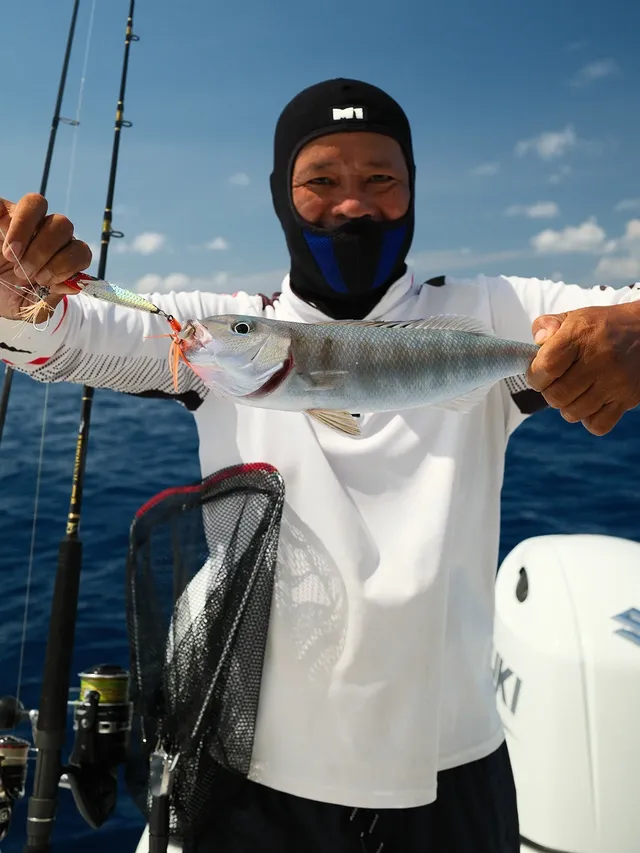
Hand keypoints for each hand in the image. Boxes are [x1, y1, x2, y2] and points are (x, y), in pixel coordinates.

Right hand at [0, 193, 91, 320]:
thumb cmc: (4, 294)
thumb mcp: (25, 307)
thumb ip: (47, 303)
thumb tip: (70, 287)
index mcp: (59, 256)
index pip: (81, 252)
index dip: (68, 265)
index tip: (45, 281)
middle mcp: (46, 233)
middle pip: (64, 226)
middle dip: (45, 252)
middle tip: (25, 273)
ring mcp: (25, 218)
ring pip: (40, 204)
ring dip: (28, 233)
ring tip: (12, 257)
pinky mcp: (4, 209)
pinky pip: (21, 202)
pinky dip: (17, 223)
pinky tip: (7, 244)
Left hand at [527, 304, 639, 434]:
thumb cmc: (603, 327)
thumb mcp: (574, 317)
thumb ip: (547, 325)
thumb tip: (538, 340)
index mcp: (581, 336)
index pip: (546, 367)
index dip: (535, 376)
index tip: (539, 374)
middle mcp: (599, 360)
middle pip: (556, 396)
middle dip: (549, 392)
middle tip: (557, 383)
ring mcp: (615, 382)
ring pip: (573, 413)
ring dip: (567, 406)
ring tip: (574, 391)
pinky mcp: (628, 399)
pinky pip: (598, 425)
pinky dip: (589, 419)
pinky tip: (590, 403)